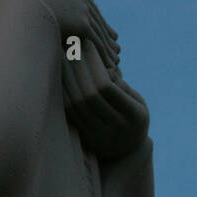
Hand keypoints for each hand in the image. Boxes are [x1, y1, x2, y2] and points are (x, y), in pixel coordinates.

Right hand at [5, 0, 119, 67]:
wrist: (21, 4)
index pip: (83, 0)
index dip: (89, 14)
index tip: (95, 24)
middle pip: (95, 15)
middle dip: (104, 30)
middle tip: (113, 42)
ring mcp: (82, 10)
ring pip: (99, 29)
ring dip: (108, 45)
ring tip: (114, 58)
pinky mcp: (82, 25)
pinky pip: (96, 41)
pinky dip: (104, 53)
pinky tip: (109, 63)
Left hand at [62, 38, 148, 157]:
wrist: (126, 152)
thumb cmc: (132, 117)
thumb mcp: (137, 101)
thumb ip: (122, 85)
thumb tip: (103, 65)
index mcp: (135, 116)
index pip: (107, 87)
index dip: (95, 64)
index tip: (87, 44)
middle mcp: (116, 128)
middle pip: (88, 94)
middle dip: (77, 67)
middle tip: (69, 46)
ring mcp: (98, 135)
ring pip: (76, 103)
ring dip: (66, 77)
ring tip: (61, 56)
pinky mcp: (84, 138)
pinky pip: (68, 112)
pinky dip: (62, 92)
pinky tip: (58, 74)